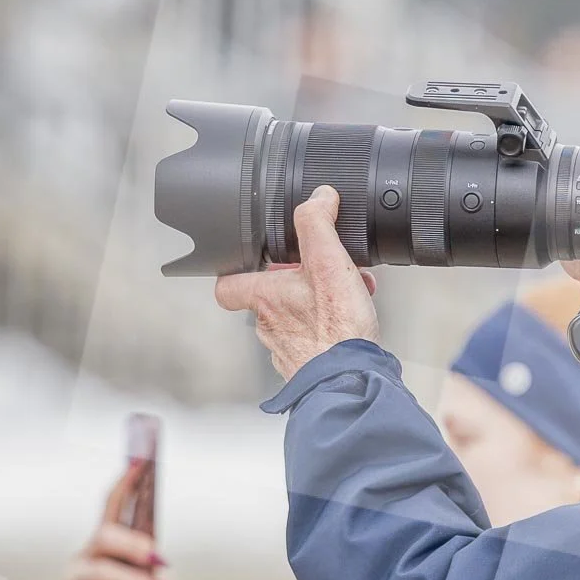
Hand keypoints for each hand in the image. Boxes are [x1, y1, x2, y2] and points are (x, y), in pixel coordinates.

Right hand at [53, 464, 173, 579]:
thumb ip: (144, 569)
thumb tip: (161, 570)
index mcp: (100, 546)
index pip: (110, 507)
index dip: (125, 483)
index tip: (141, 461)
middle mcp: (83, 562)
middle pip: (104, 540)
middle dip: (132, 543)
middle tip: (162, 558)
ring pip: (101, 579)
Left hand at [214, 186, 379, 380]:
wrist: (352, 381)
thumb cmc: (336, 330)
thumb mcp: (328, 263)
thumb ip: (318, 225)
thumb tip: (318, 198)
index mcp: (265, 298)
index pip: (227, 284)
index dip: (234, 269)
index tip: (248, 261)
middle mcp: (269, 326)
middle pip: (270, 297)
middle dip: (298, 281)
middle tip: (325, 273)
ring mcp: (287, 350)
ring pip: (295, 318)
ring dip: (318, 303)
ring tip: (348, 295)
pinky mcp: (308, 367)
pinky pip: (314, 340)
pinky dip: (330, 328)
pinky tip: (352, 323)